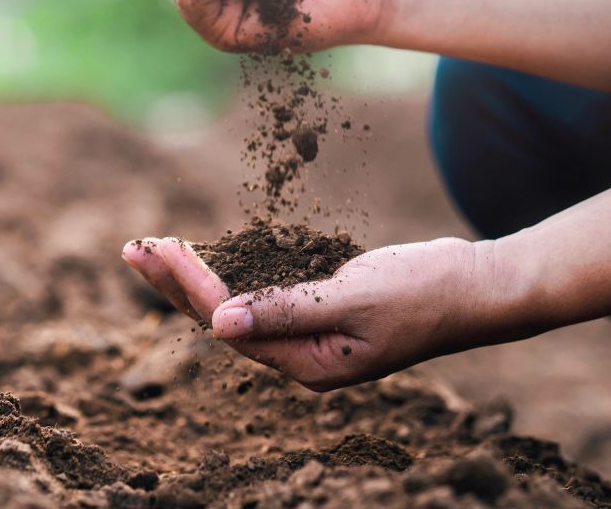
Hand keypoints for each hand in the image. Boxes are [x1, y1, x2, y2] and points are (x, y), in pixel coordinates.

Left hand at [122, 235, 507, 390]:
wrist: (477, 287)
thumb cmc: (425, 292)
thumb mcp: (355, 300)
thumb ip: (288, 310)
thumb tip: (220, 324)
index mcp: (309, 364)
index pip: (230, 325)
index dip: (189, 287)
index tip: (156, 249)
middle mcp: (302, 357)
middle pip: (222, 321)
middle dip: (176, 284)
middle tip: (133, 247)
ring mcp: (311, 336)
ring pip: (237, 308)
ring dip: (196, 278)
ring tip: (154, 250)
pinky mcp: (320, 311)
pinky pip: (263, 296)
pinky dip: (233, 274)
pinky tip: (209, 259)